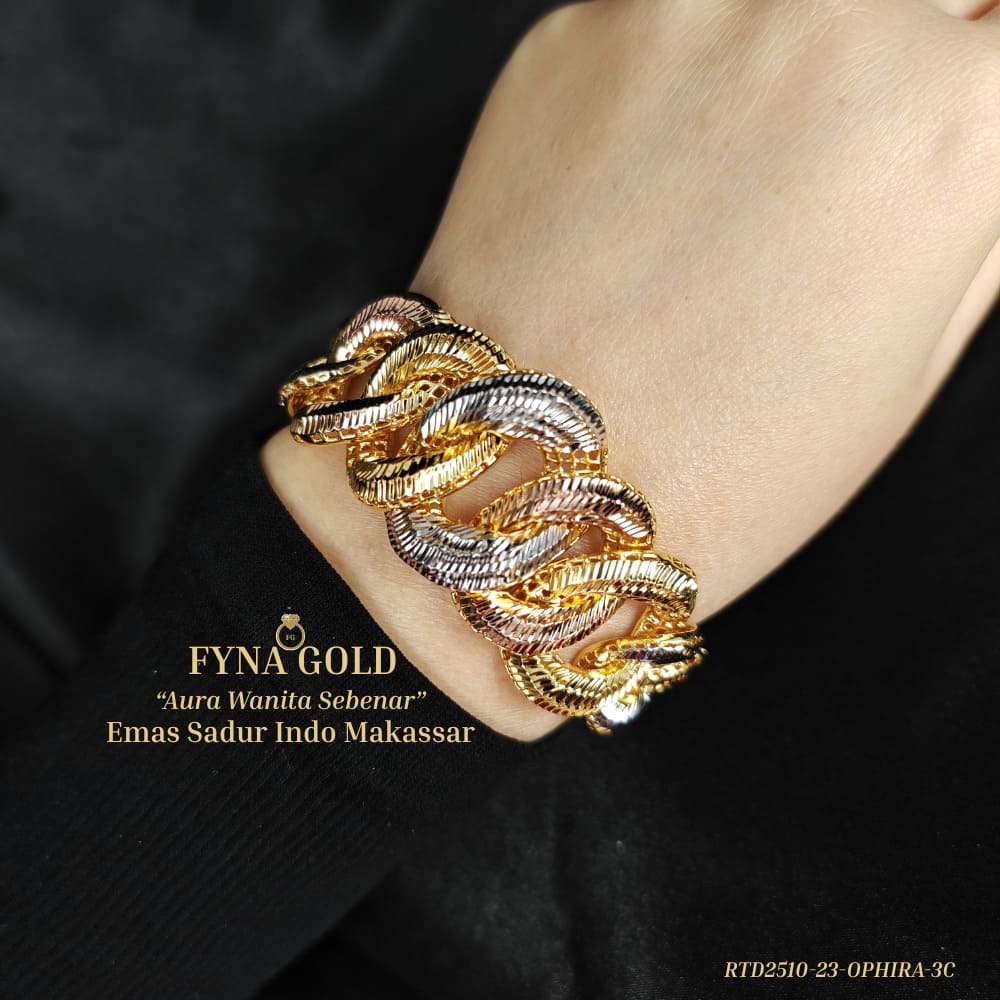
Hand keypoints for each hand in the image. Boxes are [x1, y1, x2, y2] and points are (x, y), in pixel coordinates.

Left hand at [263, 0, 999, 740]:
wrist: (528, 472)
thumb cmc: (722, 462)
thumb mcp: (909, 359)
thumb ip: (966, 208)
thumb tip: (967, 115)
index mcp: (945, 123)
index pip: (999, 35)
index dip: (962, 94)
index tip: (931, 127)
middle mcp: (827, 29)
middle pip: (898, 0)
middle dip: (884, 63)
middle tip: (820, 172)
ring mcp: (686, 11)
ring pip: (774, 0)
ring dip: (772, 64)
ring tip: (721, 189)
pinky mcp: (572, 31)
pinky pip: (659, 21)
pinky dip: (665, 83)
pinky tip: (635, 193)